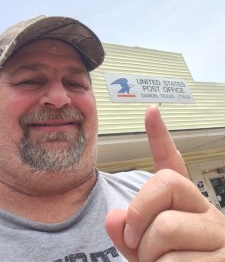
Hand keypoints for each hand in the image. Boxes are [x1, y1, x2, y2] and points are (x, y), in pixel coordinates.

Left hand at [105, 106, 224, 260]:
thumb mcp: (146, 250)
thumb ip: (129, 232)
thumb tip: (113, 217)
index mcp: (185, 205)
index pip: (172, 163)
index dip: (160, 136)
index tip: (151, 111)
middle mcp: (205, 210)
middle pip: (163, 185)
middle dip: (138, 216)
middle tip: (137, 242)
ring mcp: (218, 234)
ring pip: (165, 227)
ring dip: (149, 256)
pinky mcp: (223, 258)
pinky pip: (173, 261)